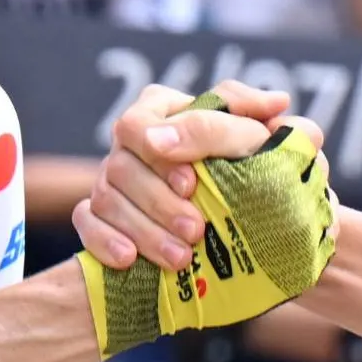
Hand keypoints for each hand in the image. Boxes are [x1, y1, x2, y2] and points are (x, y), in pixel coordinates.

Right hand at [77, 91, 338, 356]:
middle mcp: (132, 145)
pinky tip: (130, 260)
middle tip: (196, 231)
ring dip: (143, 230)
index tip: (192, 184)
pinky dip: (104, 241)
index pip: (139, 122)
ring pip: (107, 199)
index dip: (158, 155)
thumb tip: (274, 101)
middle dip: (158, 203)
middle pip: (121, 165)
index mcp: (163, 112)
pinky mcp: (105, 217)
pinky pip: (87, 223)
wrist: (266, 222)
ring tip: (181, 258)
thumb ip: (267, 119)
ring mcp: (114, 181)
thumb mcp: (269, 141)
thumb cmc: (262, 171)